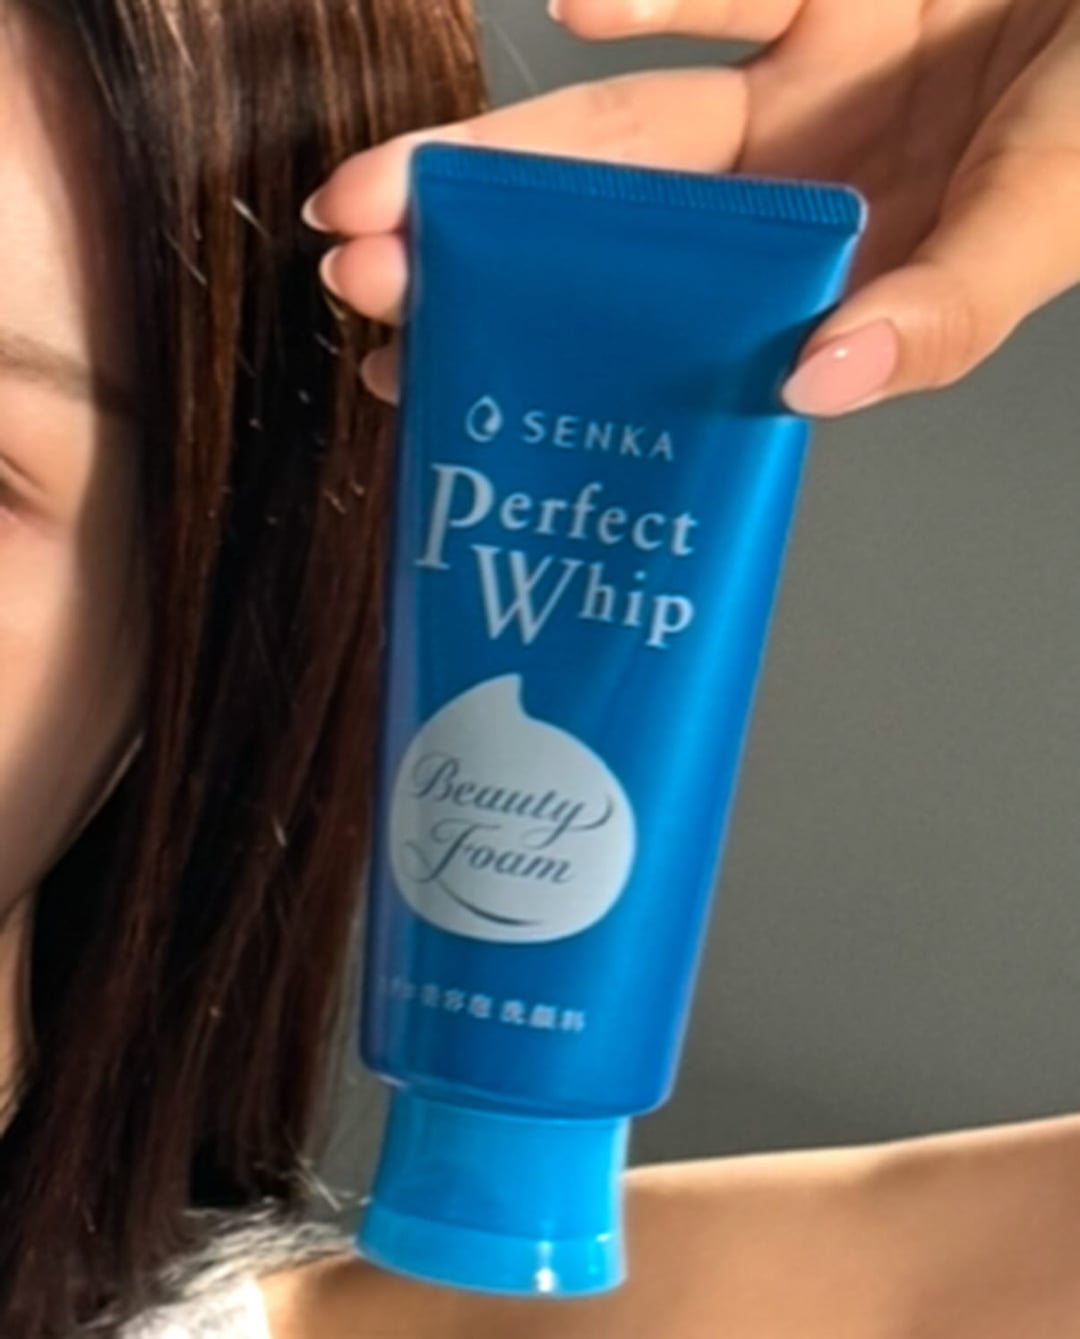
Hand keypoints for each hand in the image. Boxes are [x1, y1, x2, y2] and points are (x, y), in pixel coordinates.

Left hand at [302, 0, 1079, 414]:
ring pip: (631, 121)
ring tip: (392, 183)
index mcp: (840, 281)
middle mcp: (802, 193)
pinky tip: (572, 5)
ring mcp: (807, 80)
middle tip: (353, 272)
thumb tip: (813, 390)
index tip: (422, 382)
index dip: (551, 362)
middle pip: (616, 235)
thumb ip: (945, 311)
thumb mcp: (1047, 218)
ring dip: (513, 146)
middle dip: (482, 250)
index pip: (671, 341)